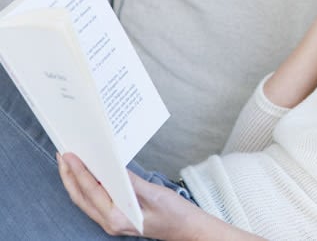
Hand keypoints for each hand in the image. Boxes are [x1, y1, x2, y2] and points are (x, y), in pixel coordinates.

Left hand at [58, 153, 255, 240]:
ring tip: (69, 162)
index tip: (69, 155)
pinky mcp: (117, 217)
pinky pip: (95, 201)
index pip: (91, 191)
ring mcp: (112, 222)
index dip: (78, 171)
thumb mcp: (154, 194)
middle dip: (69, 175)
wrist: (188, 229)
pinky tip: (88, 174)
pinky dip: (87, 187)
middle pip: (81, 197)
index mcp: (118, 218)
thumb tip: (112, 167)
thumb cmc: (176, 215)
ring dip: (75, 181)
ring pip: (85, 200)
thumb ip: (130, 182)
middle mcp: (111, 223)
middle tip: (62, 155)